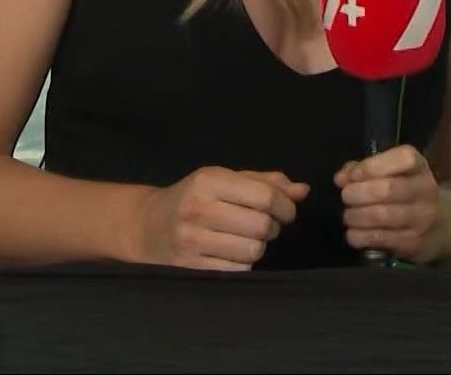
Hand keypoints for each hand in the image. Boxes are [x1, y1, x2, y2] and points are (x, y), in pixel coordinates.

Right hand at [131, 166, 308, 271]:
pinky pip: (238, 270)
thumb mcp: (226, 180)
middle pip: (262, 226)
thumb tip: (303, 191)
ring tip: (248, 239)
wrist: (146, 225)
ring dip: (259, 247)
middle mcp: (198, 208)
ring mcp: (191, 240)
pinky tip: (233, 253)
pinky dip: (244, 263)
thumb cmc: (195, 197)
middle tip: (266, 226)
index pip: (266, 197)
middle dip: (273, 227)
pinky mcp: (189, 266)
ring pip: (253, 251)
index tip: (286, 211)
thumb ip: (266, 183)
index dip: (286, 207)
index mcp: (209, 180)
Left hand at [336, 145, 440, 263]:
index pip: (403, 159)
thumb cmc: (405, 192)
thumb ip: (363, 170)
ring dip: (355, 216)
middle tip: (346, 196)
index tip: (353, 176)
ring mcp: (422, 218)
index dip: (372, 166)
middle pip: (387, 189)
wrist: (439, 225)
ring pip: (381, 215)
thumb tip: (341, 178)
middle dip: (357, 193)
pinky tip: (353, 232)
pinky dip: (358, 236)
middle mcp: (425, 190)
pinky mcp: (413, 242)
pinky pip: (379, 238)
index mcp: (419, 167)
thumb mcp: (391, 173)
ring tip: (349, 215)